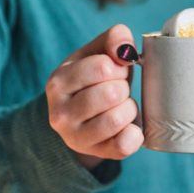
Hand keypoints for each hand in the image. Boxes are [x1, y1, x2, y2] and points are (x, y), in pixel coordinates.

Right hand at [45, 24, 142, 169]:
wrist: (80, 119)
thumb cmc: (94, 80)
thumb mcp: (97, 54)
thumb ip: (113, 39)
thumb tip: (125, 49)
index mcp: (58, 82)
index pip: (103, 67)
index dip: (118, 66)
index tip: (114, 71)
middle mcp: (60, 113)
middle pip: (113, 93)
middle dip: (123, 88)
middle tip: (117, 91)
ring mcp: (75, 137)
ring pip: (118, 118)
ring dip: (129, 108)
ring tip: (121, 107)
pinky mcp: (96, 153)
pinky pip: (125, 144)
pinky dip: (135, 134)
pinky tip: (129, 127)